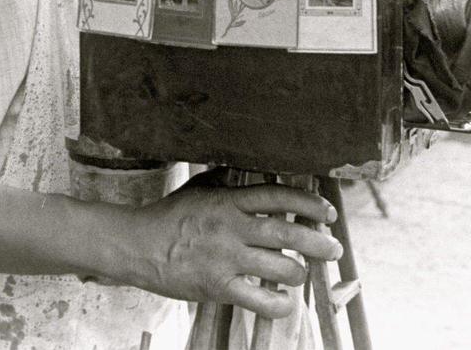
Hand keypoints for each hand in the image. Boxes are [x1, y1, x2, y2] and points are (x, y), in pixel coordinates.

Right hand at [120, 170, 341, 317]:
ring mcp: (225, 259)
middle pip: (287, 232)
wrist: (137, 245)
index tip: (327, 212)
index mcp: (228, 202)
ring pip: (280, 267)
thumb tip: (247, 166)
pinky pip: (260, 300)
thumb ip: (226, 179)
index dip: (309, 204)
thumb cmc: (168, 216)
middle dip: (319, 242)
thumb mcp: (198, 188)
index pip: (278, 197)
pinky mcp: (218, 286)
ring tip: (303, 273)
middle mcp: (231, 228)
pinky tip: (285, 301)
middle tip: (334, 248)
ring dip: (300, 272)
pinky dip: (280, 304)